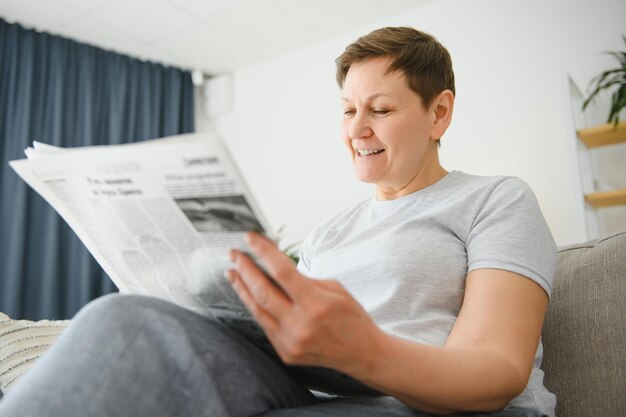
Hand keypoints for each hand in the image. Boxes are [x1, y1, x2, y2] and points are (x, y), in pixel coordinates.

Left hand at [226, 232, 382, 372]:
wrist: (363, 354)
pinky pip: (265, 325)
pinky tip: (249, 294)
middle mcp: (300, 325)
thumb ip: (304, 280)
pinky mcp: (286, 353)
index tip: (250, 238)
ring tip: (232, 272)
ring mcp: (291, 342)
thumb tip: (275, 267)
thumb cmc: (352, 317)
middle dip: (244, 269)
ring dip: (242, 289)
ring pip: (257, 310)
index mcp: (316, 305)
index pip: (282, 272)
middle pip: (262, 292)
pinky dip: (255, 307)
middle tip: (234, 254)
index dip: (263, 252)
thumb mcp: (335, 289)